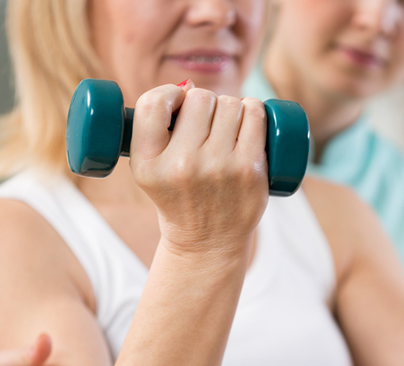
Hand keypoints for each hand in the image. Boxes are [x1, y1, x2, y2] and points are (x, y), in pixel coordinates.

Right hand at [129, 81, 268, 255]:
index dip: (169, 93)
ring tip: (226, 126)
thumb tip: (189, 85)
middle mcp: (182, 166)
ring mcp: (219, 168)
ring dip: (230, 107)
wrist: (209, 241)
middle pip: (199, 99)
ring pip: (229, 103)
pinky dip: (254, 110)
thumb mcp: (150, 169)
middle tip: (206, 123)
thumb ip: (156, 128)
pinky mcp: (250, 170)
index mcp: (147, 164)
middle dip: (204, 103)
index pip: (153, 103)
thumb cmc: (179, 195)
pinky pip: (255, 114)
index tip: (178, 102)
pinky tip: (249, 118)